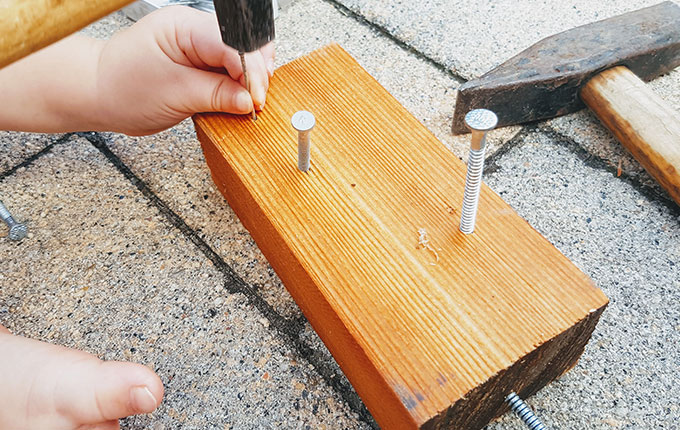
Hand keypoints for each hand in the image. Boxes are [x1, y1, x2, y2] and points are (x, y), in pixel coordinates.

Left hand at [0, 6, 274, 134]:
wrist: (97, 93)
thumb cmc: (122, 89)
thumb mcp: (175, 96)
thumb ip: (217, 95)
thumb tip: (249, 100)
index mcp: (184, 26)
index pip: (234, 44)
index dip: (251, 72)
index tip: (256, 100)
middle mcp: (193, 28)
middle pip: (244, 45)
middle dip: (255, 74)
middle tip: (254, 103)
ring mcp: (197, 42)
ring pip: (241, 56)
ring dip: (247, 80)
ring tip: (246, 102)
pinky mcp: (198, 59)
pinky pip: (228, 67)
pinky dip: (236, 84)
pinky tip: (234, 97)